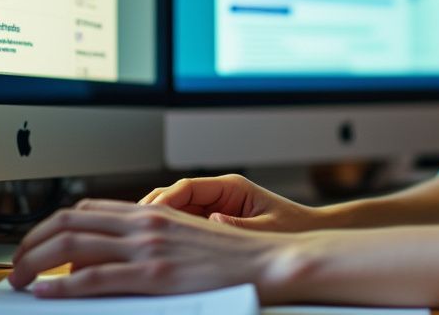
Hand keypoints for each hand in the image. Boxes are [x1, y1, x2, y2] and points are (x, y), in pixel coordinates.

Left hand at [8, 198, 288, 296]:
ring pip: (72, 246)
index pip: (86, 209)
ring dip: (35, 261)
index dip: (52, 225)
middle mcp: (144, 223)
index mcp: (152, 212)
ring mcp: (147, 248)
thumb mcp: (187, 234)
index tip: (36, 243)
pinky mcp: (153, 276)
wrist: (266, 260)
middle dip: (32, 242)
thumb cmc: (232, 255)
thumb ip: (152, 237)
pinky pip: (94, 278)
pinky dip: (62, 284)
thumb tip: (116, 253)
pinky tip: (46, 290)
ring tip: (19, 278)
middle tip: (17, 263)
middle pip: (69, 223)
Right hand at [139, 174, 323, 231]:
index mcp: (231, 187)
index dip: (163, 201)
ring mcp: (213, 208)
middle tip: (131, 231)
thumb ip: (240, 226)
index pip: (186, 187)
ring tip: (137, 242)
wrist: (308, 235)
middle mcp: (218, 194)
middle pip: (173, 197)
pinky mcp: (213, 222)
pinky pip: (184, 226)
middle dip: (150, 212)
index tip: (147, 217)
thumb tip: (213, 223)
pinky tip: (156, 251)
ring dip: (157, 225)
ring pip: (174, 212)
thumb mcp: (268, 228)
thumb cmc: (293, 227)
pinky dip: (169, 236)